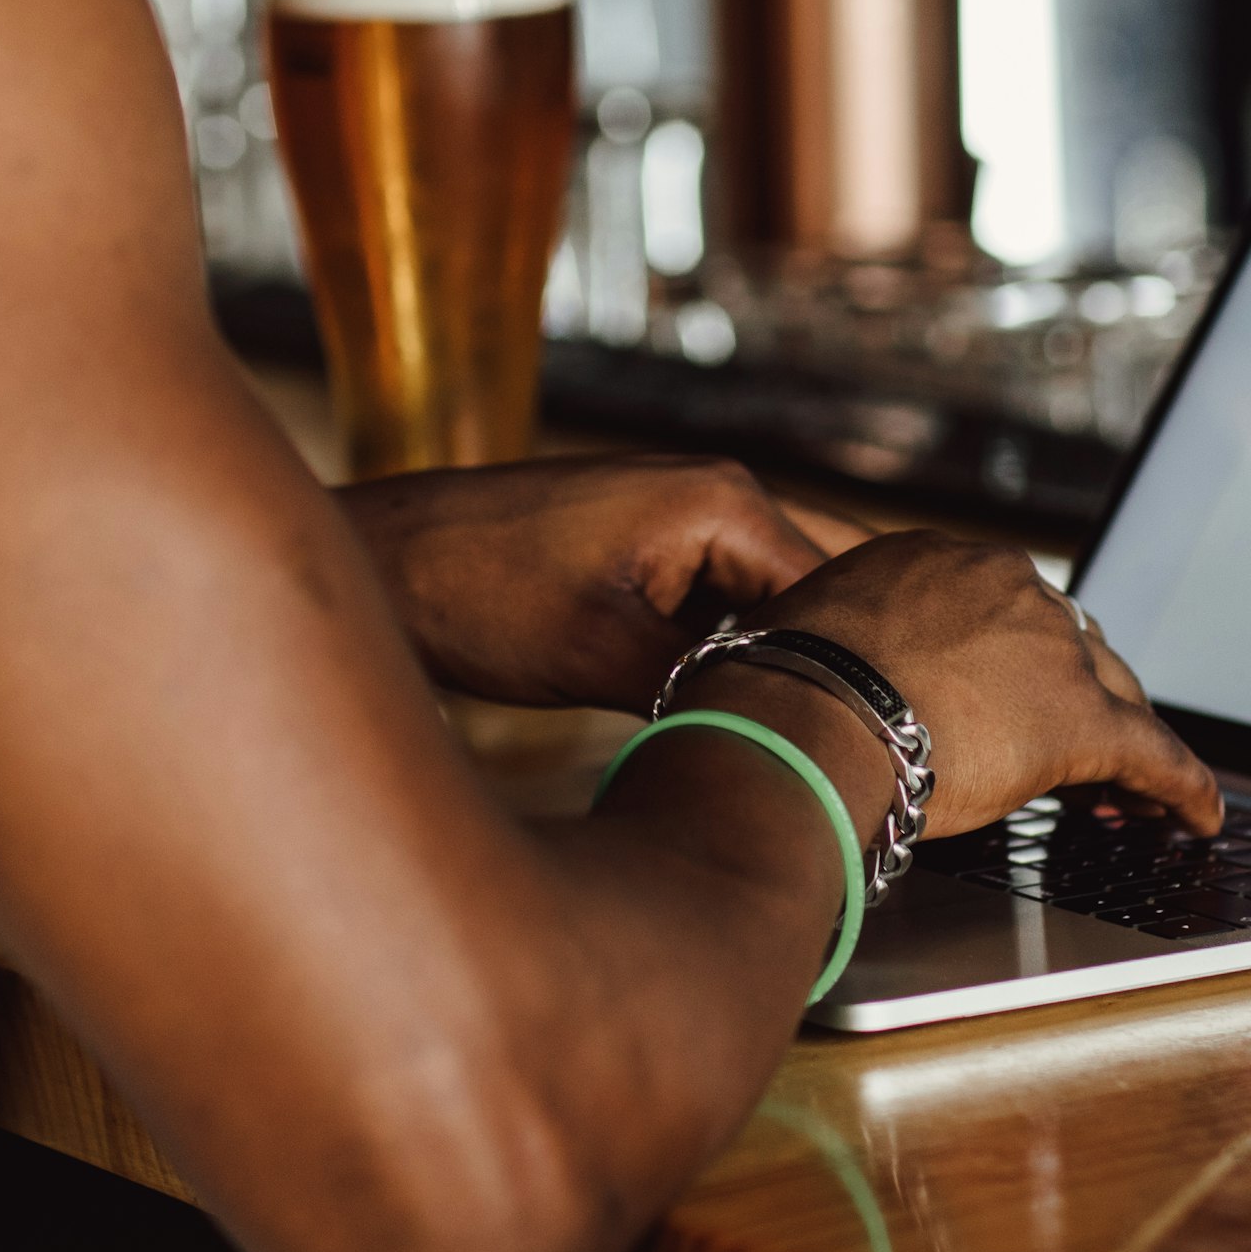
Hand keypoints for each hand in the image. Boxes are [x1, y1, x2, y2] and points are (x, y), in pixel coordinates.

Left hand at [335, 455, 863, 711]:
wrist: (383, 562)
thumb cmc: (477, 595)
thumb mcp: (605, 656)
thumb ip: (710, 688)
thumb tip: (786, 741)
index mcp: (722, 500)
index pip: (839, 595)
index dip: (856, 676)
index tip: (866, 754)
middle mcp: (717, 495)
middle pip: (820, 593)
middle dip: (832, 666)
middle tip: (854, 756)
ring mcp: (682, 523)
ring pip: (772, 608)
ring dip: (779, 667)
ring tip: (802, 748)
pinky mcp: (649, 556)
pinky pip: (723, 610)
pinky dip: (734, 660)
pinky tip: (736, 720)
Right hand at [689, 533, 1222, 839]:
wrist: (808, 713)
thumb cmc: (789, 687)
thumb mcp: (818, 636)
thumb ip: (852, 647)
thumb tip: (833, 682)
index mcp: (941, 560)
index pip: (1005, 611)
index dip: (1019, 664)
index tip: (1015, 697)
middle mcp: (1008, 586)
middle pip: (1069, 646)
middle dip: (1079, 698)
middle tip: (1079, 755)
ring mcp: (1052, 647)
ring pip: (1113, 696)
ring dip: (1122, 746)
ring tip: (1130, 796)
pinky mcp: (1084, 719)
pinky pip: (1154, 755)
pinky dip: (1181, 787)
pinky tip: (1195, 817)